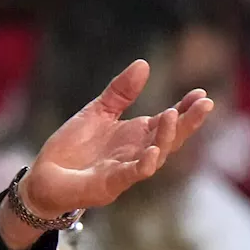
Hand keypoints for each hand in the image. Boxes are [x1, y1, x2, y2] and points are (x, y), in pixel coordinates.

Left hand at [18, 60, 213, 219]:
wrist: (44, 175)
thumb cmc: (74, 146)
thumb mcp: (98, 112)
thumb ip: (120, 92)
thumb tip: (144, 64)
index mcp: (136, 136)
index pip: (167, 122)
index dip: (185, 109)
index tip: (201, 93)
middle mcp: (136, 154)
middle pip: (169, 139)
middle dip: (187, 122)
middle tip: (205, 103)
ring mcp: (125, 171)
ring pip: (154, 157)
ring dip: (165, 137)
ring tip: (172, 115)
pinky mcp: (109, 185)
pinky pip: (131, 175)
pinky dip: (143, 165)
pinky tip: (153, 151)